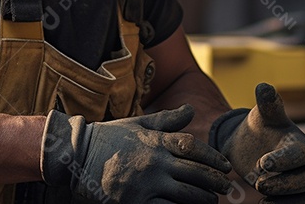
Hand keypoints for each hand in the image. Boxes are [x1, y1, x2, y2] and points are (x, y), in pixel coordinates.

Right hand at [41, 104, 231, 203]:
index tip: (225, 164)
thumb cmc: (109, 138)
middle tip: (227, 187)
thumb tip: (191, 110)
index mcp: (156, 141)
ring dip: (203, 199)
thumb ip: (167, 120)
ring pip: (185, 194)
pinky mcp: (135, 202)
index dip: (213, 156)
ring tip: (213, 201)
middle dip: (215, 181)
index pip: (193, 147)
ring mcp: (146, 183)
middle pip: (195, 172)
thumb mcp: (138, 124)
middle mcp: (155, 161)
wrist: (77, 156)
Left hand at [210, 83, 304, 203]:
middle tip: (257, 183)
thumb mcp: (261, 116)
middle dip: (282, 184)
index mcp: (303, 145)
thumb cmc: (260, 130)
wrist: (253, 149)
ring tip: (261, 199)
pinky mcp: (302, 198)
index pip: (299, 155)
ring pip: (304, 197)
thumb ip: (267, 103)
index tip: (262, 163)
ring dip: (283, 200)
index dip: (282, 160)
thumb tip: (264, 86)